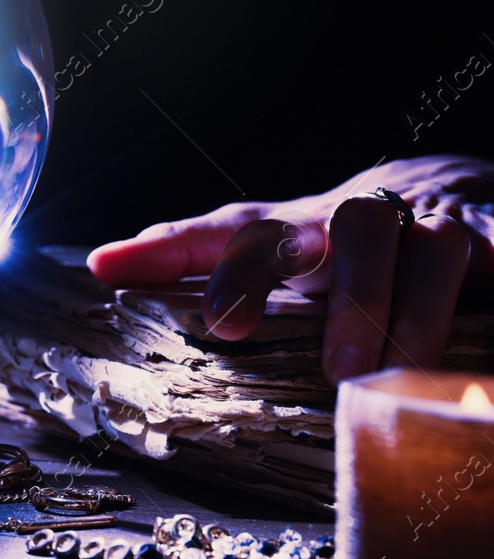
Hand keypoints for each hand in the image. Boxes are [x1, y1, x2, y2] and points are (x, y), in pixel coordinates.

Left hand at [87, 155, 493, 383]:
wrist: (456, 184)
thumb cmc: (348, 234)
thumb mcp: (279, 245)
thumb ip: (203, 254)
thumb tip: (102, 260)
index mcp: (300, 222)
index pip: (232, 229)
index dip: (174, 248)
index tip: (106, 266)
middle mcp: (362, 213)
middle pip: (339, 232)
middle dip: (316, 290)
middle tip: (309, 360)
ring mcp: (435, 223)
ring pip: (423, 254)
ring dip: (397, 312)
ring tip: (371, 374)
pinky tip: (482, 315)